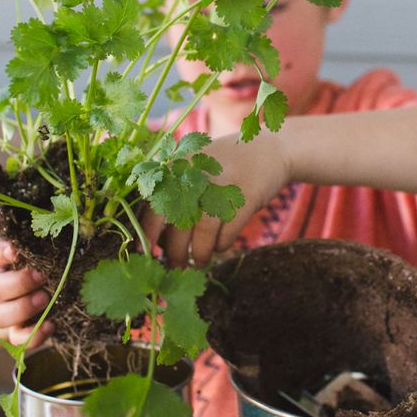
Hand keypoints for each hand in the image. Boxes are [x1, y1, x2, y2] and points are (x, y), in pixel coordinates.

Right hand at [0, 232, 53, 347]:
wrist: (27, 290)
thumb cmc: (38, 261)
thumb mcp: (37, 247)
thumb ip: (41, 240)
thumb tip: (55, 232)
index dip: (2, 252)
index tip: (15, 251)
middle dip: (18, 284)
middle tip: (41, 277)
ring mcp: (3, 310)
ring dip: (21, 309)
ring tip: (45, 300)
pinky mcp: (16, 330)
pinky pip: (16, 340)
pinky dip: (32, 336)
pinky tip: (51, 325)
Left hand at [141, 130, 290, 266]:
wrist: (272, 150)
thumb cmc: (226, 166)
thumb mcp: (197, 168)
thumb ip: (176, 195)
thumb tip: (159, 240)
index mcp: (180, 166)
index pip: (155, 204)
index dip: (148, 232)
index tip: (144, 252)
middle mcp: (198, 174)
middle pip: (178, 224)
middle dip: (174, 252)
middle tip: (175, 266)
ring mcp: (224, 185)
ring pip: (203, 234)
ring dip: (199, 254)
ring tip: (198, 263)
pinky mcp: (247, 197)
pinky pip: (227, 234)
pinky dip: (221, 245)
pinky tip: (220, 245)